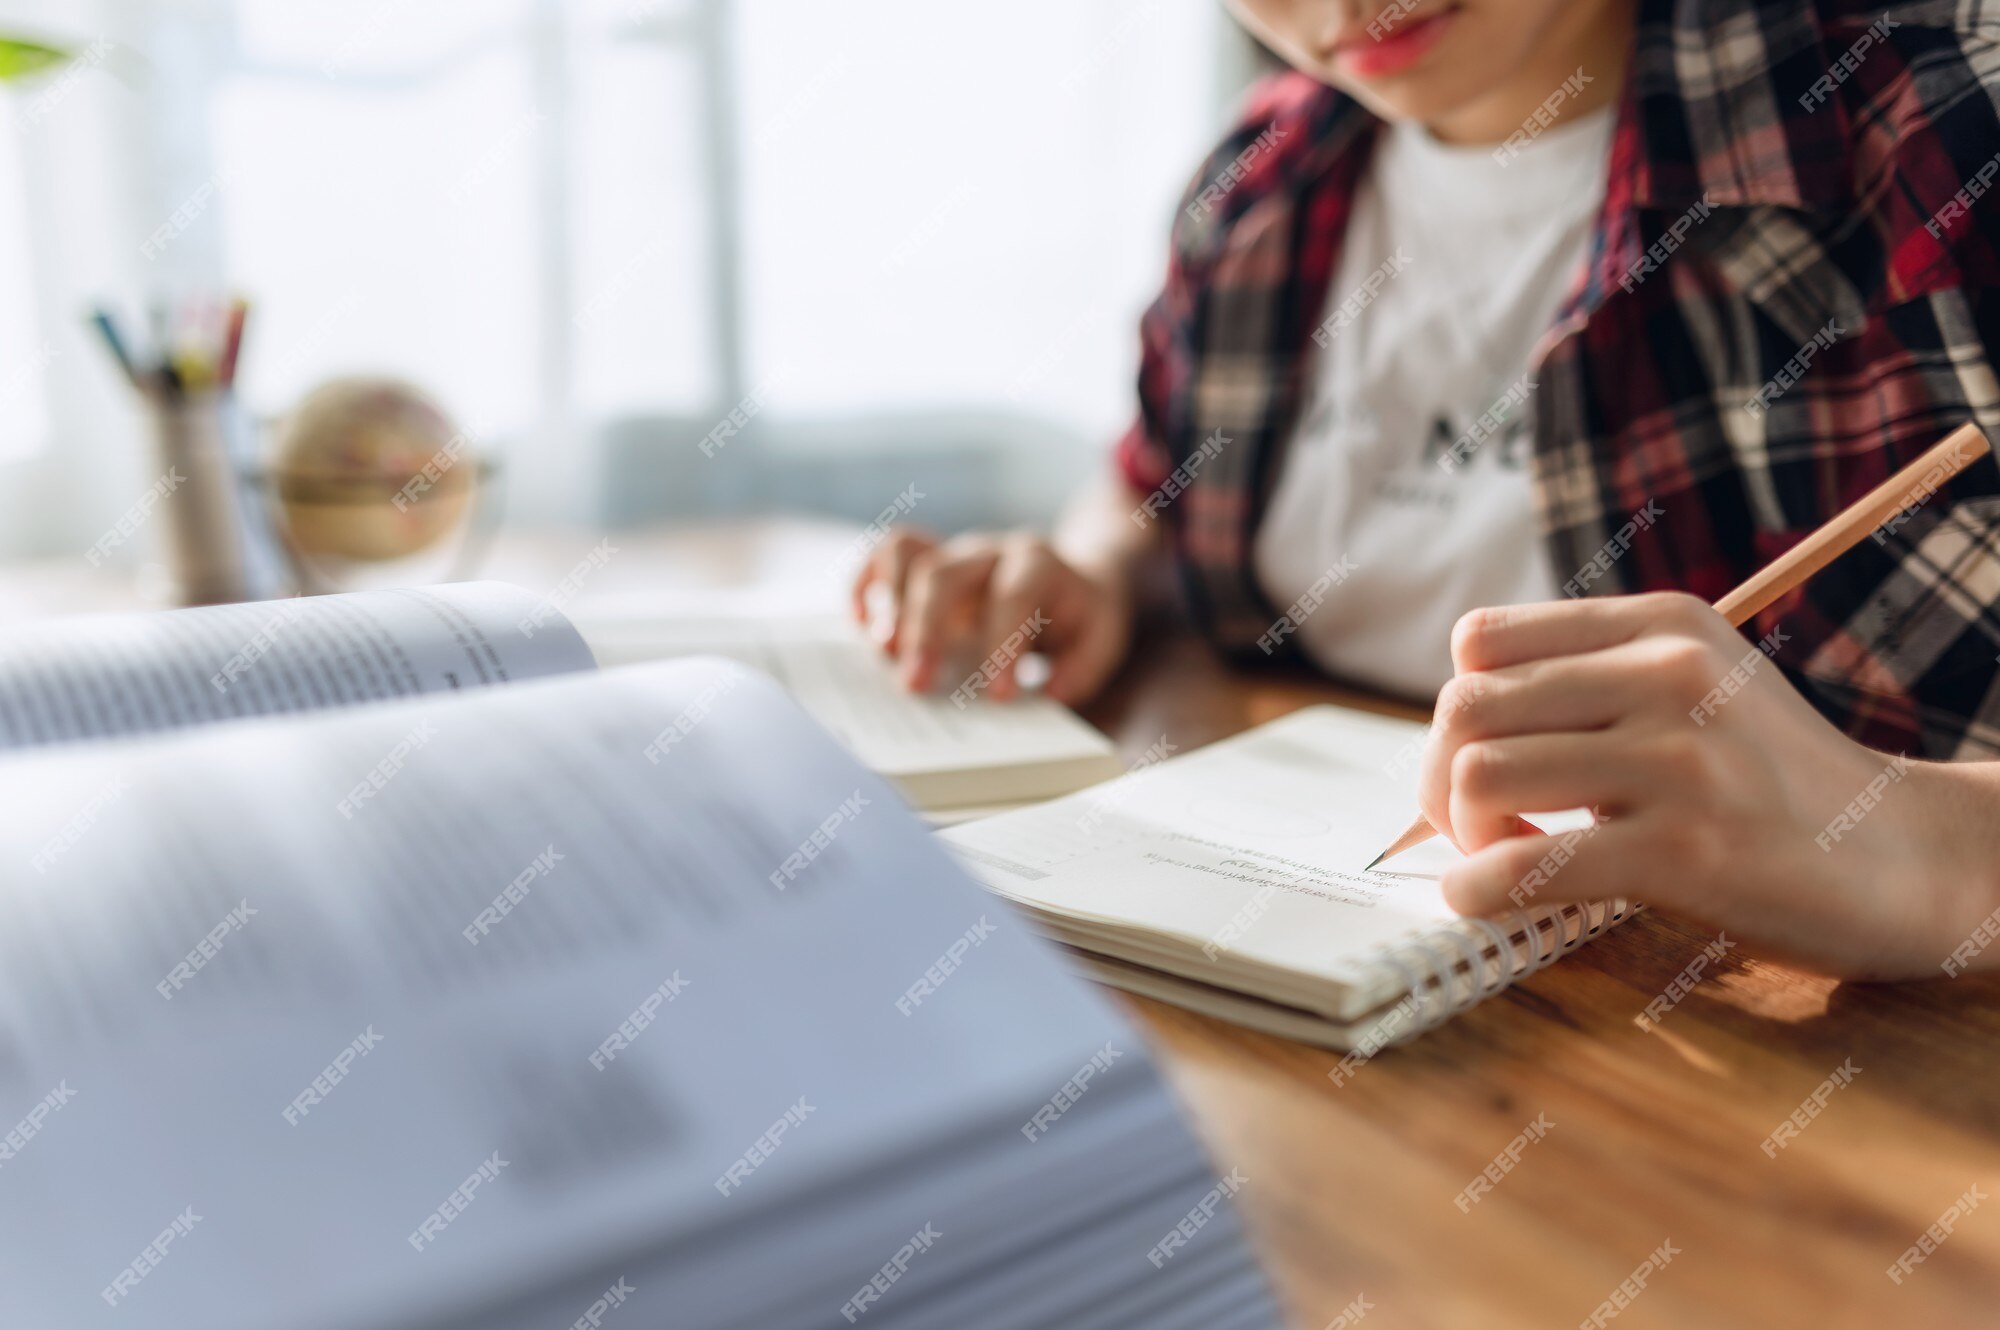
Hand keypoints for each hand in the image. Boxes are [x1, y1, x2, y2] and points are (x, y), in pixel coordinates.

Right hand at [850, 528, 1134, 704]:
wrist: (1075, 576)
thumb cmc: (1080, 617)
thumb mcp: (1101, 641)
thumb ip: (1081, 669)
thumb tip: (1047, 693)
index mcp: (1039, 565)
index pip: (1015, 594)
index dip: (1002, 643)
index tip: (997, 697)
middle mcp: (990, 552)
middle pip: (944, 572)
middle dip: (926, 630)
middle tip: (915, 686)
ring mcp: (955, 552)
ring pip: (909, 556)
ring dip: (891, 606)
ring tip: (884, 654)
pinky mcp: (930, 561)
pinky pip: (887, 553)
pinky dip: (868, 583)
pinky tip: (863, 625)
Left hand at [1416, 592, 1997, 978]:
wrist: (1909, 859)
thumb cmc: (1774, 782)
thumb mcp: (1695, 686)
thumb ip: (1589, 681)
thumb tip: (1445, 733)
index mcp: (1661, 624)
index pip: (1480, 642)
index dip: (1459, 711)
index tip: (1487, 761)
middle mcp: (1668, 675)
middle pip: (1462, 708)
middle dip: (1441, 779)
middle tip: (1480, 825)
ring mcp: (1680, 761)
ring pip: (1477, 775)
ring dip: (1462, 834)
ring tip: (1508, 854)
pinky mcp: (1688, 851)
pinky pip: (1525, 865)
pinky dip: (1476, 889)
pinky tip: (1488, 898)